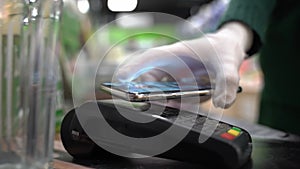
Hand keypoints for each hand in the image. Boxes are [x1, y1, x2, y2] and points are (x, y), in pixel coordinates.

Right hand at [115, 22, 252, 107]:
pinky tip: (182, 113)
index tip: (121, 82)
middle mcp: (169, 68)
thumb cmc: (221, 49)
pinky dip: (176, 109)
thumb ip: (226, 81)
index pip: (147, 60)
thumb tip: (221, 103)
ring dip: (162, 104)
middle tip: (145, 106)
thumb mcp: (227, 62)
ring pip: (159, 95)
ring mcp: (173, 81)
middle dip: (144, 94)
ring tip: (169, 111)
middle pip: (148, 82)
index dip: (132, 70)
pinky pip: (173, 103)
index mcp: (174, 54)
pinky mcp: (180, 92)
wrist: (228, 51)